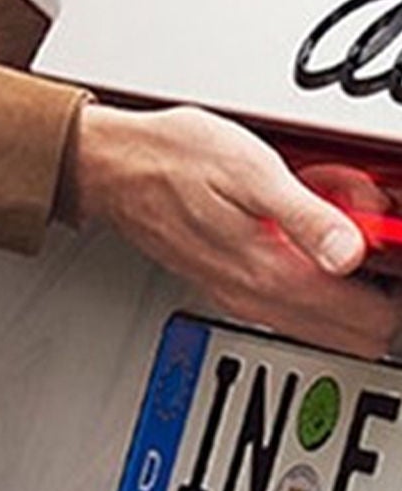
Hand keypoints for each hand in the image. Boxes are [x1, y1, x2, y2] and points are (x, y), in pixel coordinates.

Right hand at [70, 103, 401, 358]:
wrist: (115, 167)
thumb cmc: (174, 158)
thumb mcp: (250, 168)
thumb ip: (307, 215)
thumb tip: (354, 252)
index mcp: (274, 273)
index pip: (372, 317)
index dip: (391, 275)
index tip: (380, 232)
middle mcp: (261, 299)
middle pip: (358, 332)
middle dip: (375, 285)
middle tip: (358, 228)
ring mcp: (246, 299)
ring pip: (328, 323)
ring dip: (344, 282)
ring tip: (327, 221)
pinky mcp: (233, 288)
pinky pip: (295, 304)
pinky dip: (312, 276)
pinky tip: (296, 229)